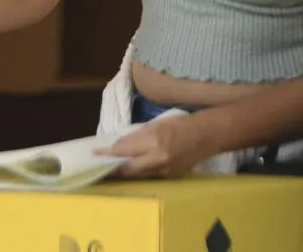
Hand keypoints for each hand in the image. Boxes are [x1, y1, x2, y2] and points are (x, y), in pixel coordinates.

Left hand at [98, 113, 217, 178]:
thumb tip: (119, 146)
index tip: (94, 153)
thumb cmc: (181, 124)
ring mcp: (164, 171)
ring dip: (123, 172)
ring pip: (137, 175)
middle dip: (112, 168)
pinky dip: (138, 173)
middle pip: (128, 168)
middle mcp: (158, 158)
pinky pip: (148, 176)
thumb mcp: (156, 124)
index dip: (108, 152)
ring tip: (112, 169)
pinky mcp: (170, 178)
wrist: (207, 135)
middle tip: (99, 166)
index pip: (124, 149)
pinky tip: (132, 170)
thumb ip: (137, 136)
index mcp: (154, 140)